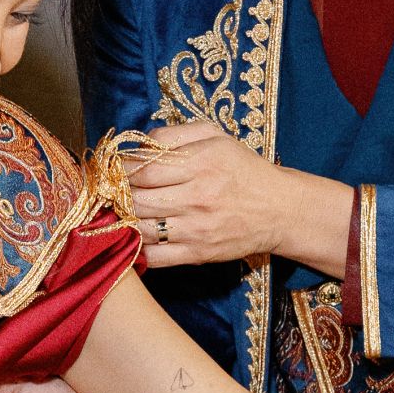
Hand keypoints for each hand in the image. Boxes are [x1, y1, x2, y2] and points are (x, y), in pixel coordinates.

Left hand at [125, 123, 350, 274]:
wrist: (280, 209)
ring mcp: (196, 229)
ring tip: (122, 212)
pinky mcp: (198, 254)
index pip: (142, 169)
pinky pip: (155, 257)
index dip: (121, 170)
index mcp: (200, 163)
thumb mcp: (216, 137)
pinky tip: (134, 238)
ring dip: (124, 222)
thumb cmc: (244, 170)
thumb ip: (175, 135)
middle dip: (118, 196)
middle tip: (114, 192)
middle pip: (136, 199)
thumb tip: (138, 144)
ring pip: (140, 229)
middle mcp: (197, 196)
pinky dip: (137, 250)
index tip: (115, 170)